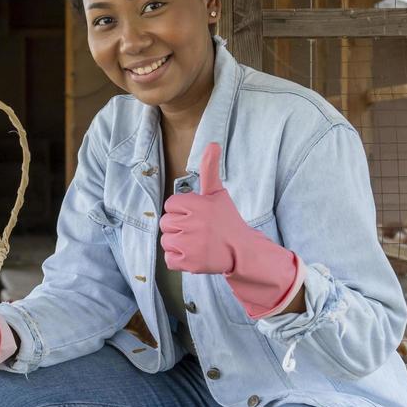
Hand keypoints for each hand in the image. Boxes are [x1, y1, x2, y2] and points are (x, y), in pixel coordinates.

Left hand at [159, 143, 303, 318]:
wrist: (241, 250)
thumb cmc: (226, 220)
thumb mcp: (218, 194)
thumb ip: (209, 169)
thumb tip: (213, 143)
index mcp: (197, 203)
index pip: (170, 205)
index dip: (182, 211)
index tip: (197, 217)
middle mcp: (193, 223)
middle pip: (165, 223)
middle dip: (178, 228)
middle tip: (198, 231)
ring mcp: (190, 244)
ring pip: (166, 241)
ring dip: (178, 244)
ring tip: (196, 243)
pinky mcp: (189, 263)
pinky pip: (169, 260)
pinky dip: (179, 260)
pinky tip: (194, 255)